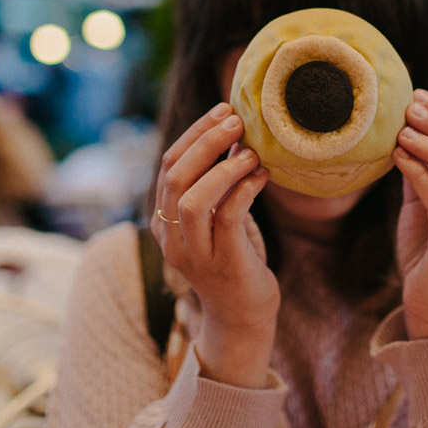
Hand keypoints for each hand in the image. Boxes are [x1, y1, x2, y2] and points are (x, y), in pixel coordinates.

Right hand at [151, 103, 275, 387]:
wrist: (243, 317)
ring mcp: (195, 254)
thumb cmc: (235, 259)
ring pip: (192, 201)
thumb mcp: (221, 217)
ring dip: (222, 167)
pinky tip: (261, 175)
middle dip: (205, 141)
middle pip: (174, 177)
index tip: (223, 110)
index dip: (195, 133)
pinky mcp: (223, 264)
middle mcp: (172, 237)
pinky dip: (243, 190)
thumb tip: (236, 133)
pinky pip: (227, 219)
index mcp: (166, 220)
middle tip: (237, 119)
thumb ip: (220, 182)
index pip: (168, 166)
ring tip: (250, 150)